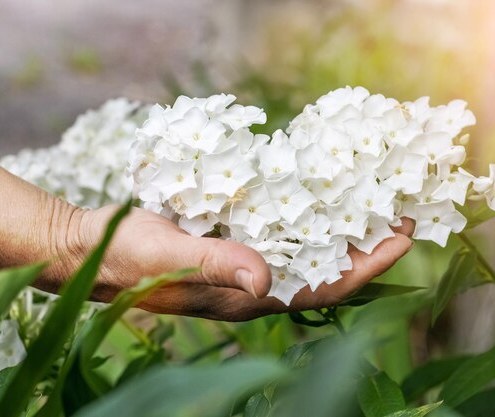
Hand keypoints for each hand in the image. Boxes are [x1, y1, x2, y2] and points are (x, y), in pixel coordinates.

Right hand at [65, 205, 413, 320]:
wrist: (92, 247)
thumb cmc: (127, 255)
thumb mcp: (168, 257)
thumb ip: (215, 266)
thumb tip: (265, 279)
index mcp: (245, 296)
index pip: (322, 288)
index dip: (366, 267)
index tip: (402, 237)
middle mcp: (253, 284)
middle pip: (324, 270)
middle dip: (366, 245)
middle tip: (402, 211)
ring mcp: (243, 265)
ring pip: (307, 252)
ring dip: (341, 229)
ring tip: (374, 200)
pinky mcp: (231, 245)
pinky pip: (281, 234)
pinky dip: (306, 217)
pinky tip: (319, 196)